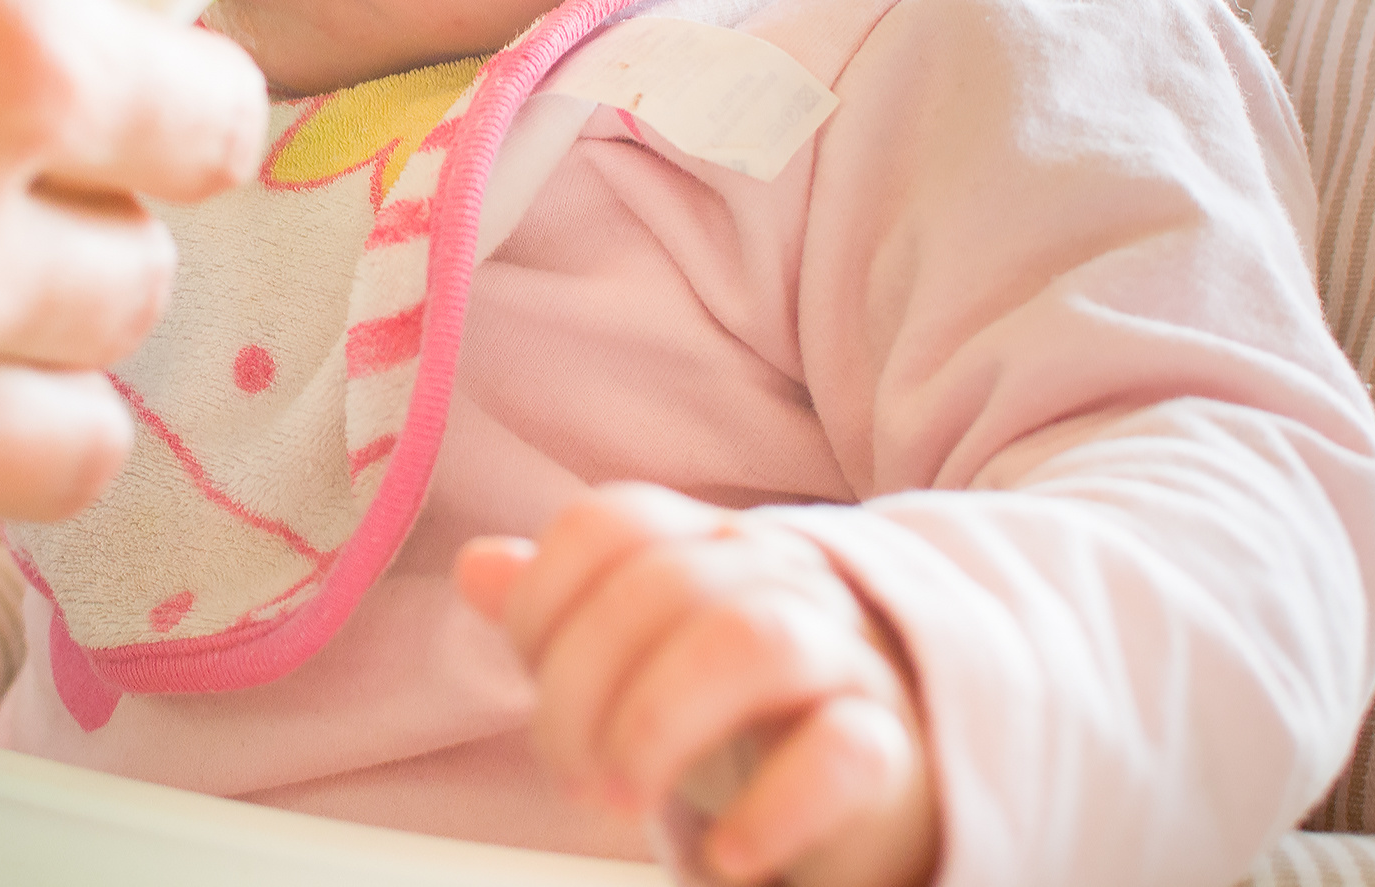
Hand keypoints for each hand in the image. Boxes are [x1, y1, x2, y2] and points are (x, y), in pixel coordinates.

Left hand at [456, 484, 937, 886]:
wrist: (886, 776)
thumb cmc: (740, 711)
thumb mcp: (644, 652)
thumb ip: (563, 611)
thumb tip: (479, 568)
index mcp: (710, 545)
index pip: (609, 523)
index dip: (545, 600)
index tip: (534, 678)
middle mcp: (781, 578)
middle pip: (665, 585)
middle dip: (585, 689)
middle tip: (576, 781)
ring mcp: (847, 655)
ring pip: (754, 641)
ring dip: (659, 723)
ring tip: (625, 803)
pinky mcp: (895, 746)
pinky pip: (845, 751)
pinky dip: (774, 806)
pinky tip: (730, 852)